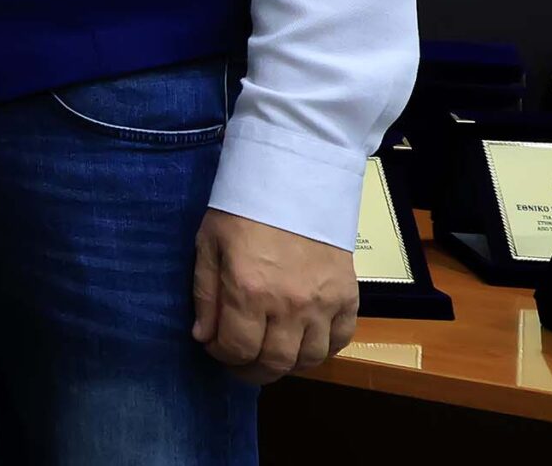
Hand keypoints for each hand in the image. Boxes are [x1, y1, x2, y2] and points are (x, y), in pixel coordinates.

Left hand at [190, 209, 358, 383]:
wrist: (293, 181)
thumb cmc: (242, 210)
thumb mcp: (208, 244)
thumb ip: (205, 294)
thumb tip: (203, 337)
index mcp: (248, 290)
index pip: (236, 349)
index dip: (222, 355)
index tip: (215, 346)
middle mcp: (288, 305)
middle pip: (273, 363)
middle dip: (251, 370)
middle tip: (241, 363)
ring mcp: (323, 304)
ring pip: (308, 359)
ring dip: (287, 364)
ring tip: (271, 353)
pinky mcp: (348, 297)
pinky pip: (340, 341)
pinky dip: (323, 349)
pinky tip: (304, 341)